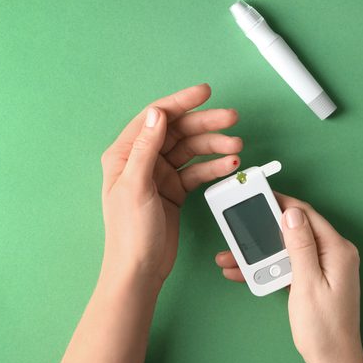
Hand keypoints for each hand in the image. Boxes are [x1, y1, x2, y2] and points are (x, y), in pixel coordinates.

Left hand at [101, 83, 241, 290]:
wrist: (140, 270)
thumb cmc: (130, 232)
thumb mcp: (136, 185)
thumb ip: (146, 148)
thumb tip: (158, 113)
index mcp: (125, 154)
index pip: (156, 117)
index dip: (181, 102)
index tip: (205, 93)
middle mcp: (143, 161)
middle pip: (178, 131)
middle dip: (206, 123)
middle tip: (232, 119)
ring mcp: (161, 175)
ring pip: (192, 150)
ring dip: (214, 146)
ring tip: (237, 145)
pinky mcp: (175, 191)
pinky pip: (198, 171)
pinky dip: (214, 167)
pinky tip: (230, 165)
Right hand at [215, 193, 362, 362]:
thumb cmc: (323, 329)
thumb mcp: (307, 283)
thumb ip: (300, 245)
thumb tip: (292, 212)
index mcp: (338, 250)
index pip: (306, 215)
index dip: (281, 204)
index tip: (258, 197)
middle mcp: (335, 254)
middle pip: (294, 231)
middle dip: (263, 232)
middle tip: (238, 229)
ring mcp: (326, 268)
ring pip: (287, 250)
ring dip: (260, 254)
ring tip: (231, 258)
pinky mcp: (317, 280)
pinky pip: (290, 266)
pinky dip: (270, 267)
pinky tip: (245, 272)